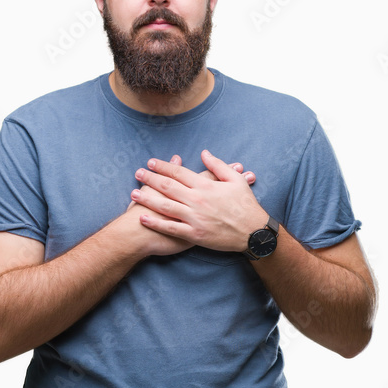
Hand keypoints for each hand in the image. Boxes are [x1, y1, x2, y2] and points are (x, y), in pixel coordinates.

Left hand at [131, 149, 266, 252]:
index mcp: (206, 186)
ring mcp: (195, 218)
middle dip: (150, 179)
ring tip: (133, 193)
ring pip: (165, 206)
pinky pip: (171, 228)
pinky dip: (156, 223)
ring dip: (147, 198)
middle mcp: (197, 200)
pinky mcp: (194, 234)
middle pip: (168, 187)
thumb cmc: (246, 205)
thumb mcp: (236, 180)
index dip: (164, 166)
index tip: (151, 162)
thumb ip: (218, 165)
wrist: (253, 232)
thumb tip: (204, 153)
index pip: (179, 173)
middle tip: (138, 173)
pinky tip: (143, 218)